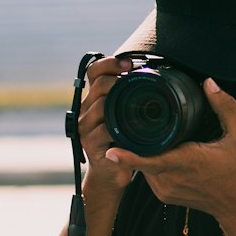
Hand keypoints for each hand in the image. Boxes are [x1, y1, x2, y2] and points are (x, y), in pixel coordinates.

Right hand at [78, 56, 135, 195]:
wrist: (109, 173)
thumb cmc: (120, 143)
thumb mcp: (123, 117)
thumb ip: (128, 100)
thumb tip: (150, 79)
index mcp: (93, 99)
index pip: (94, 71)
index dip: (109, 63)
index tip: (129, 63)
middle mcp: (85, 110)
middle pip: (99, 85)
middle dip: (118, 80)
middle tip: (135, 82)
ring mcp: (86, 127)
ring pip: (101, 106)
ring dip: (119, 103)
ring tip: (135, 105)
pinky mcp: (90, 144)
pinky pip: (105, 130)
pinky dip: (118, 128)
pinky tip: (131, 129)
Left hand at [105, 80, 235, 222]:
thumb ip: (224, 106)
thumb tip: (208, 83)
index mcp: (185, 162)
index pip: (149, 160)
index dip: (128, 156)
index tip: (110, 149)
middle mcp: (170, 178)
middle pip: (141, 156)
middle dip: (135, 140)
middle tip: (131, 120)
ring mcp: (164, 189)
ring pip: (142, 164)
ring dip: (143, 150)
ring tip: (148, 134)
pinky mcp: (163, 195)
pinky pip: (148, 174)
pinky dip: (149, 162)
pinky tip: (159, 150)